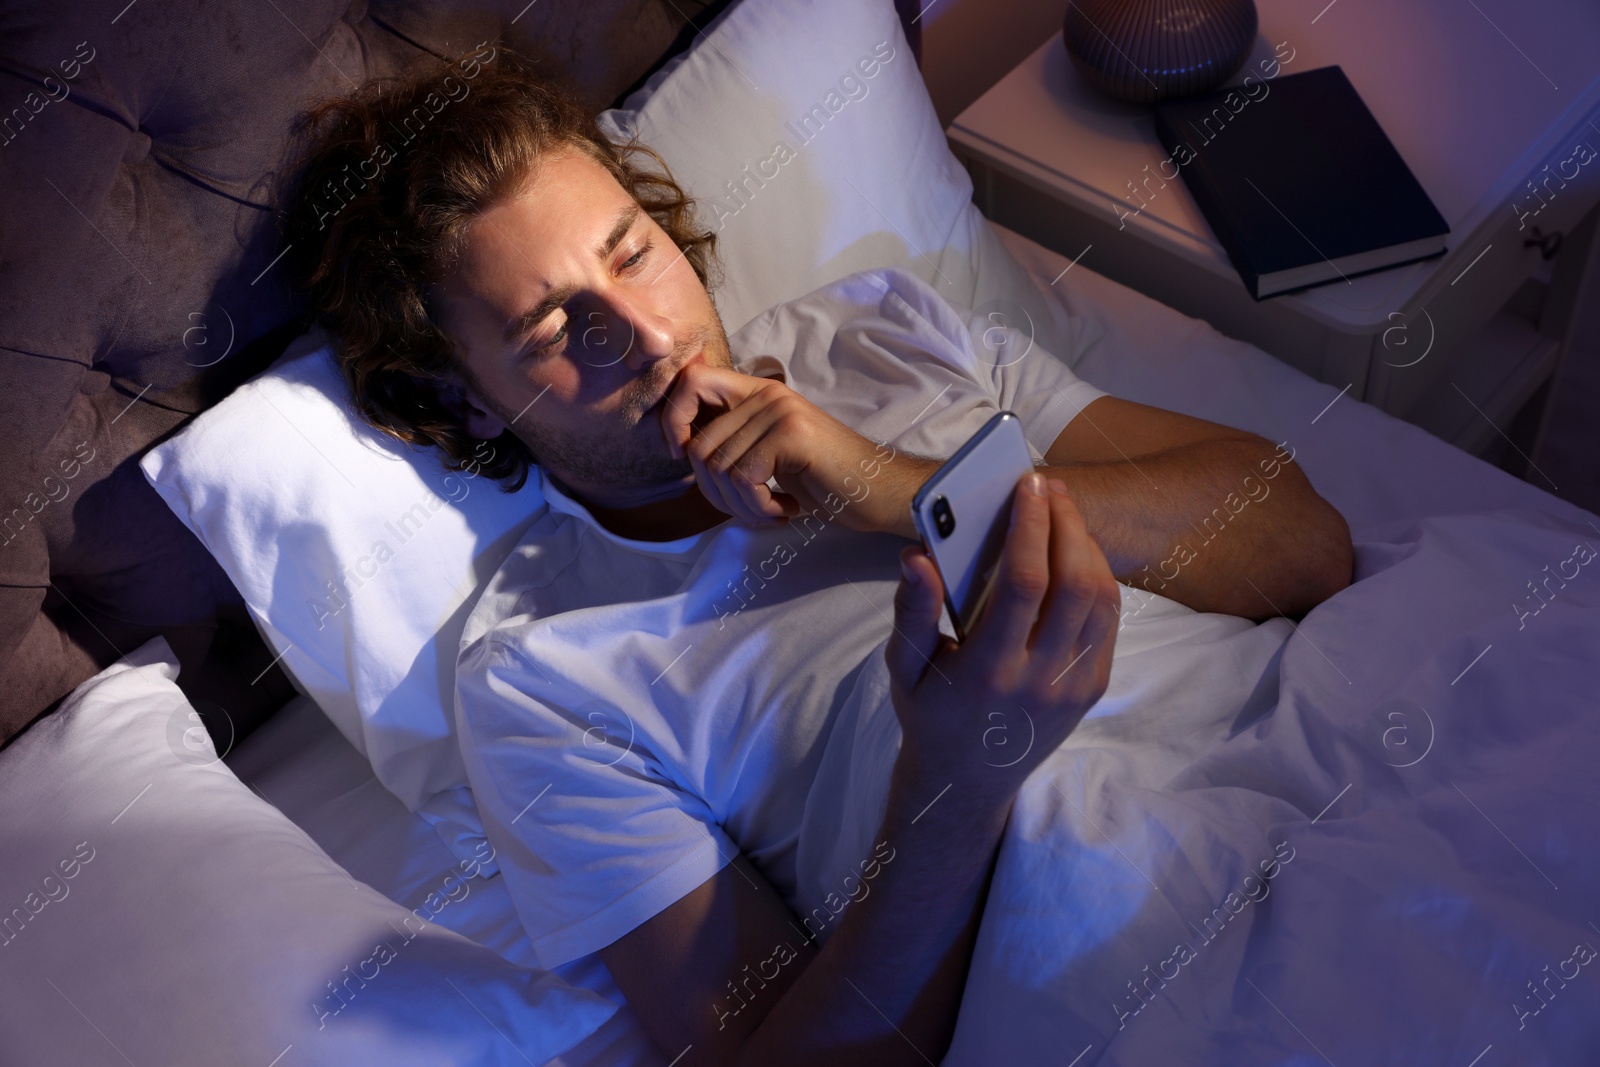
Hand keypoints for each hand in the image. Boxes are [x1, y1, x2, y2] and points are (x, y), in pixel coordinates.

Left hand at [661, 360, 917, 532]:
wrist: (883, 492)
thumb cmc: (829, 481)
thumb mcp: (773, 456)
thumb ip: (735, 444)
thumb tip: (685, 453)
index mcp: (758, 393)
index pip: (692, 384)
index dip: (675, 421)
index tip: (685, 459)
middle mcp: (767, 394)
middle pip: (699, 445)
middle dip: (714, 493)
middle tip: (751, 509)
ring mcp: (780, 411)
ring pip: (719, 467)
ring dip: (741, 506)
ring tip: (773, 511)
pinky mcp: (791, 434)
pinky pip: (743, 478)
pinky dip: (759, 507)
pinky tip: (788, 509)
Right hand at [884, 472, 1120, 802]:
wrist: (967, 781)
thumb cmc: (931, 714)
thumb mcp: (905, 668)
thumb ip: (911, 612)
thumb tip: (916, 557)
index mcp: (987, 672)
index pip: (1024, 583)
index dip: (1031, 526)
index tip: (1027, 485)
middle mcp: (1039, 680)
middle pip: (1074, 583)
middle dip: (1066, 523)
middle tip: (1049, 488)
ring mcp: (1073, 687)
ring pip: (1101, 598)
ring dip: (1086, 545)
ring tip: (1062, 513)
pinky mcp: (1092, 688)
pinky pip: (1108, 620)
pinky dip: (1098, 576)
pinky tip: (1075, 553)